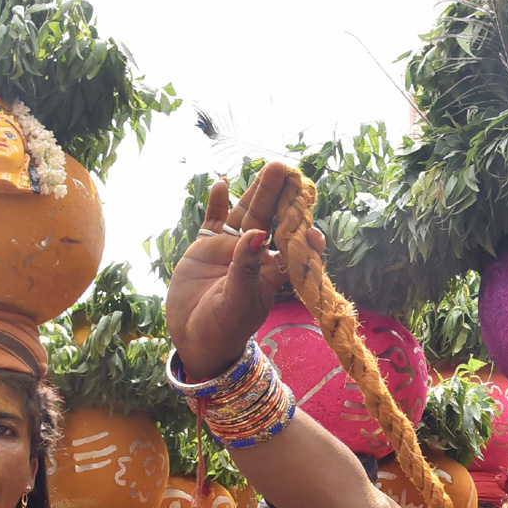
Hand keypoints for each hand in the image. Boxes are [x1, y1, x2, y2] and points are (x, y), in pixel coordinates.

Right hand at [165, 162, 323, 379]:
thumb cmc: (224, 328)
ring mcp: (230, 248)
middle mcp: (254, 255)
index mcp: (270, 272)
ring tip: (267, 169)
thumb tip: (258, 233)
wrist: (195, 338)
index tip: (312, 228)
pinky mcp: (206, 246)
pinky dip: (216, 202)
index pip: (292, 248)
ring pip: (244, 214)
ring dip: (255, 192)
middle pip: (269, 219)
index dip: (303, 235)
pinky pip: (213, 220)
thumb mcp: (237, 300)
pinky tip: (222, 183)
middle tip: (285, 169)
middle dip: (277, 196)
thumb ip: (246, 268)